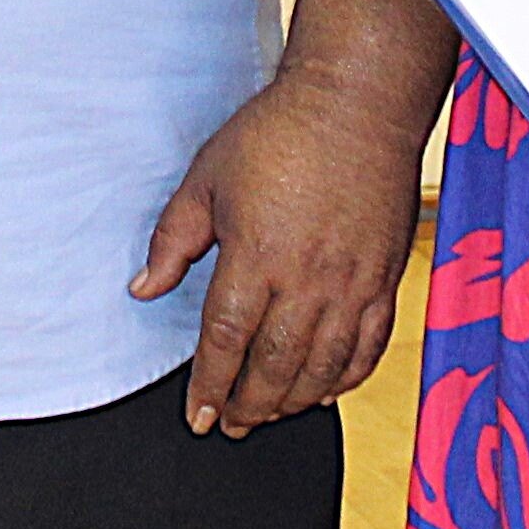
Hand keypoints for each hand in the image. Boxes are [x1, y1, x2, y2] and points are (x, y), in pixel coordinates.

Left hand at [130, 68, 425, 434]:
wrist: (359, 104)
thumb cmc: (278, 133)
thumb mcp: (207, 179)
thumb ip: (173, 241)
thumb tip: (143, 289)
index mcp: (256, 256)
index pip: (225, 341)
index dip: (208, 386)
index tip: (197, 415)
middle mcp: (307, 280)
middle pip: (274, 367)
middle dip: (248, 405)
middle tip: (231, 424)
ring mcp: (352, 283)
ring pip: (322, 367)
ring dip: (292, 400)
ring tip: (269, 413)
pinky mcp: (384, 278)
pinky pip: (367, 347)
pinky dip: (345, 377)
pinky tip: (324, 389)